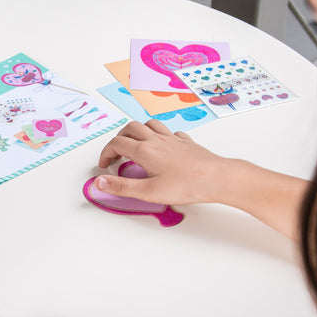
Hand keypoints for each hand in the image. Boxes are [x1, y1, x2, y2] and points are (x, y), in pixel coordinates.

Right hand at [96, 119, 229, 204]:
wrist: (217, 178)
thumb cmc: (187, 185)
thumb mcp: (148, 192)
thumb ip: (122, 187)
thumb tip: (100, 182)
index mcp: (145, 151)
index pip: (117, 144)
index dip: (106, 153)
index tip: (104, 165)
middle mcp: (157, 140)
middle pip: (130, 128)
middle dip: (118, 138)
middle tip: (115, 153)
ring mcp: (172, 139)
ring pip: (150, 125)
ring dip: (137, 131)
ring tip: (134, 144)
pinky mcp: (186, 143)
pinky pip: (169, 132)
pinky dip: (159, 135)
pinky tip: (162, 146)